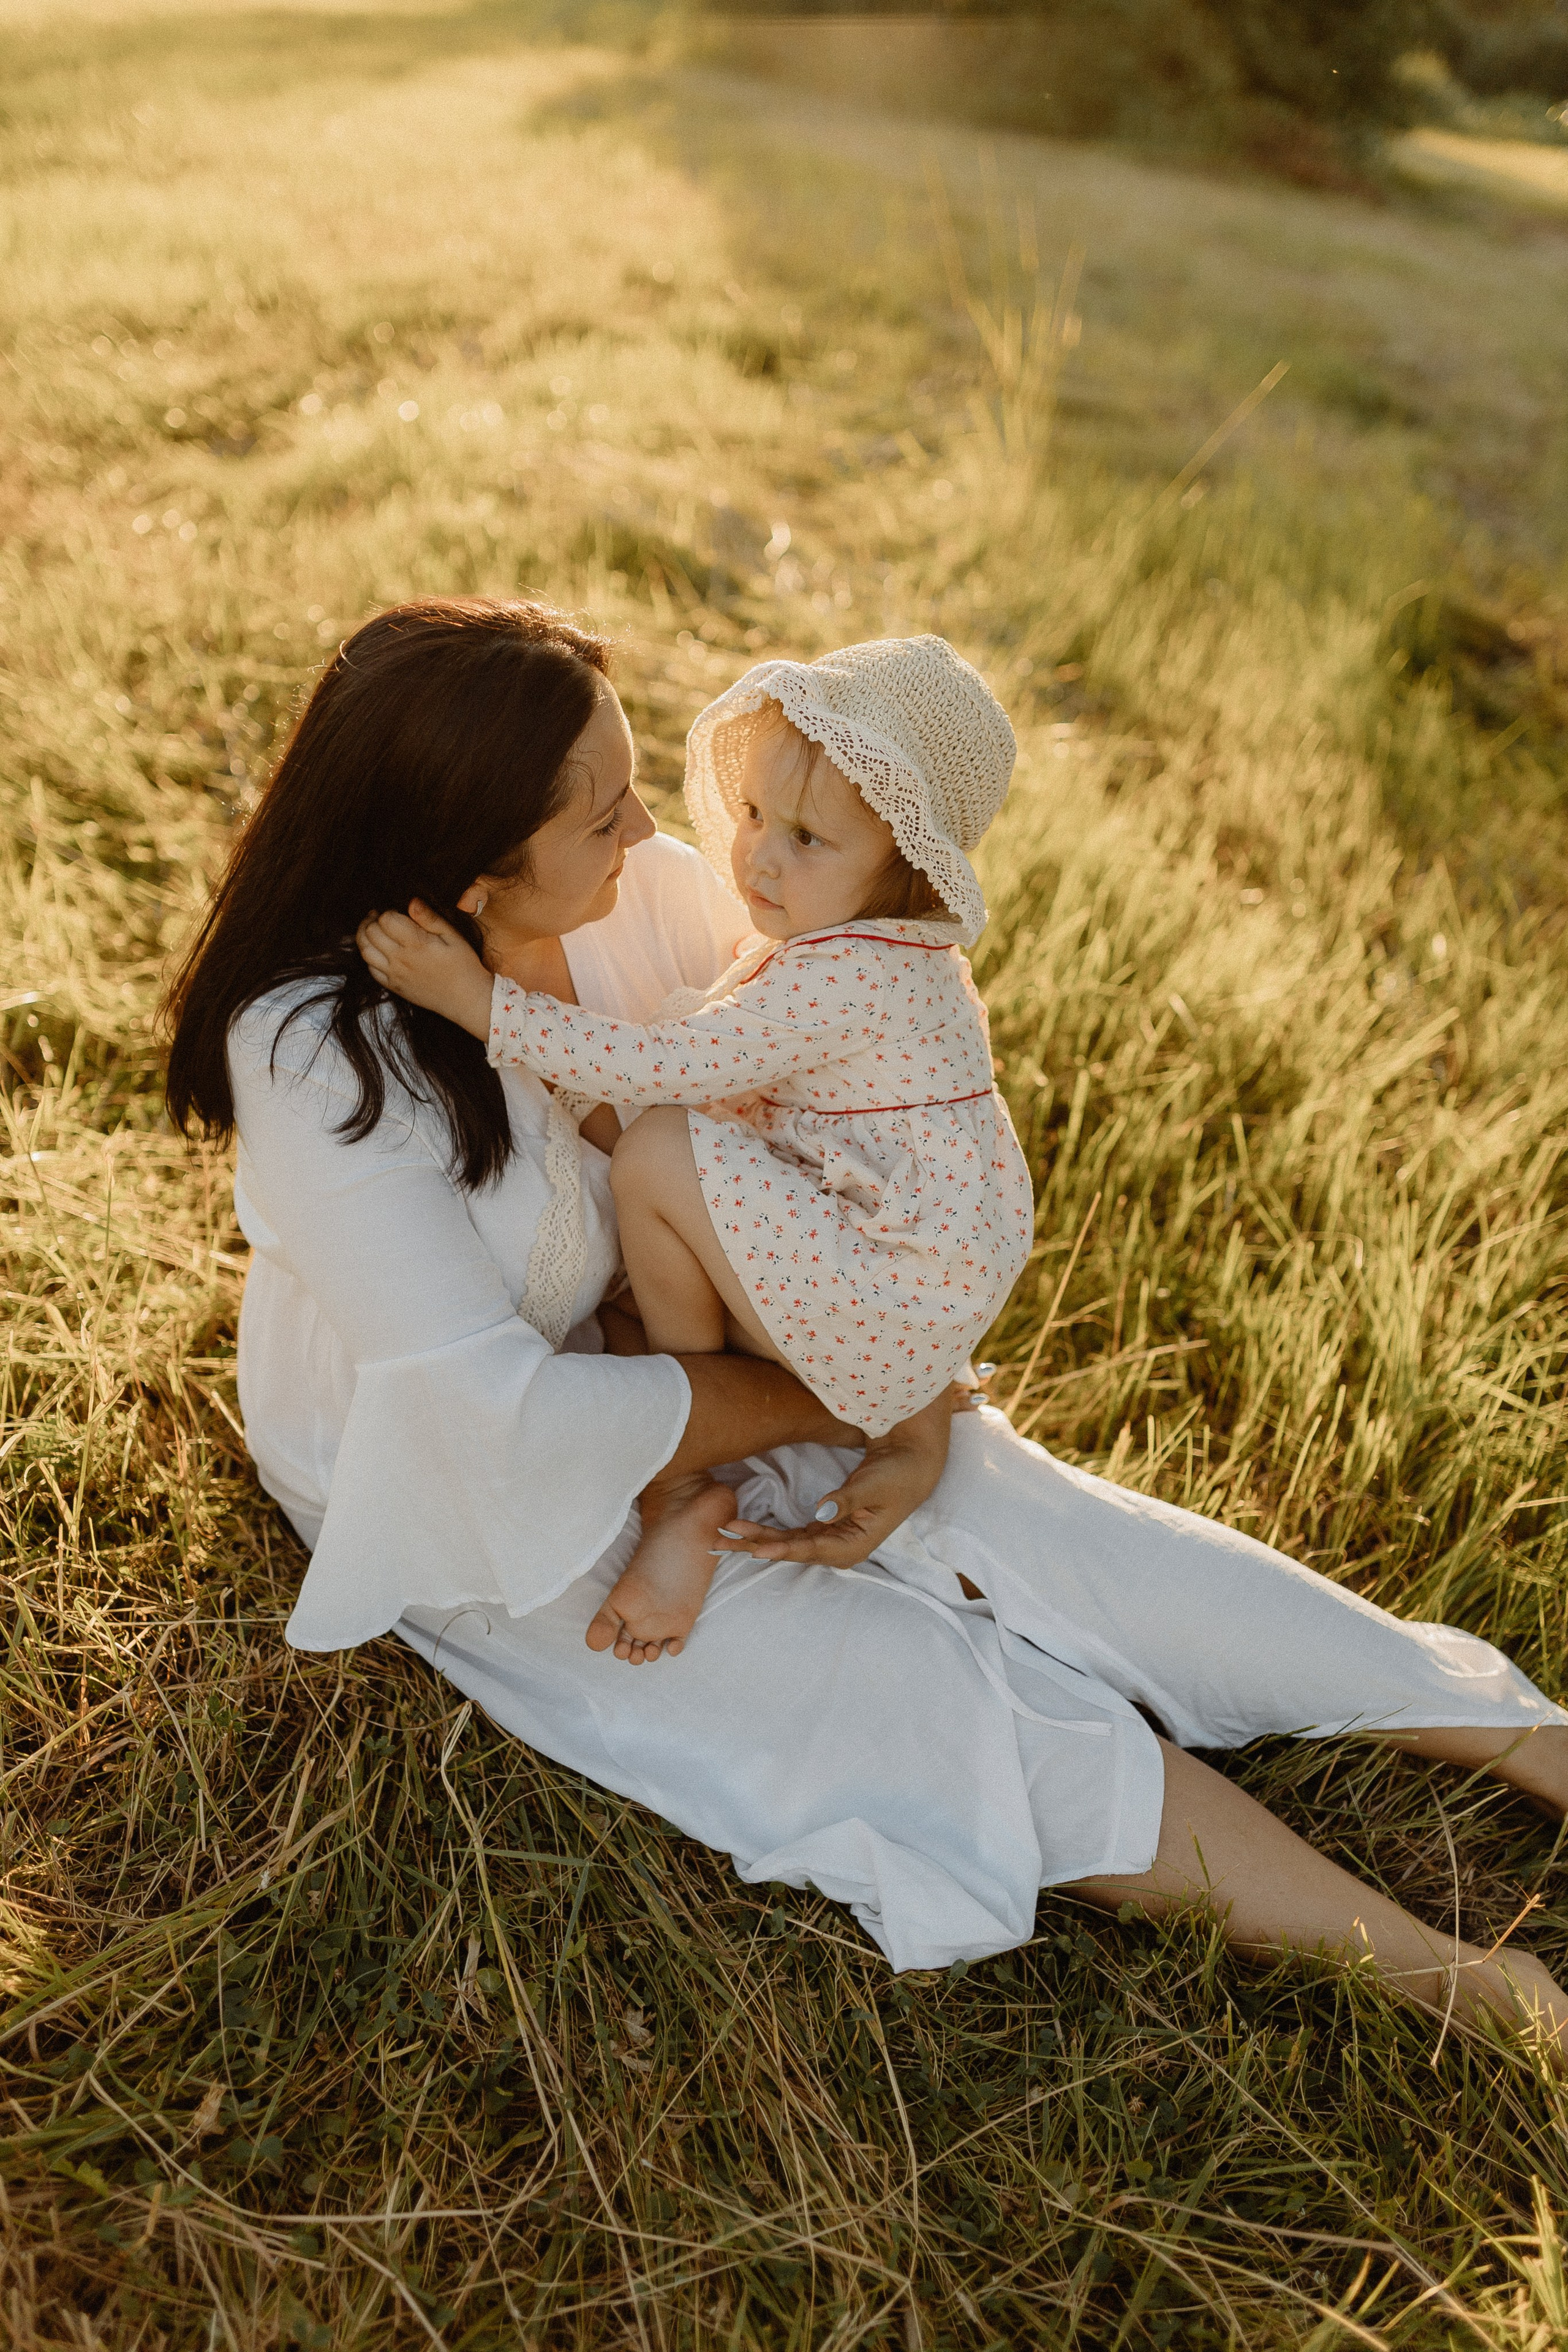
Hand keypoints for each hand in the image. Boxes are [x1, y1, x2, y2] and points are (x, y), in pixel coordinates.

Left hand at [356, 901, 493, 1038]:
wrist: (466, 1000)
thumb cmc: (464, 966)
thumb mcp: (453, 937)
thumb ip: (430, 918)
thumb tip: (412, 901)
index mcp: (416, 944)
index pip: (386, 920)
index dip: (388, 911)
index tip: (397, 911)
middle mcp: (401, 959)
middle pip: (370, 932)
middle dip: (372, 920)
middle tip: (378, 915)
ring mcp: (394, 974)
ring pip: (365, 950)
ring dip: (364, 936)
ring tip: (371, 929)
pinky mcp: (394, 986)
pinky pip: (371, 969)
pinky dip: (369, 956)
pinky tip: (377, 950)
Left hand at [715, 1385, 959, 1569]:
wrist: (912, 1464)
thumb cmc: (896, 1475)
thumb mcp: (872, 1486)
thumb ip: (846, 1501)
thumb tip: (821, 1513)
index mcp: (853, 1547)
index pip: (809, 1550)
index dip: (780, 1549)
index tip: (753, 1548)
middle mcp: (839, 1550)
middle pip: (791, 1551)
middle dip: (755, 1547)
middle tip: (720, 1542)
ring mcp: (831, 1539)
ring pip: (787, 1543)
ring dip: (756, 1540)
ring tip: (723, 1536)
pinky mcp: (826, 1527)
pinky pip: (793, 1534)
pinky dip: (770, 1532)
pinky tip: (745, 1531)